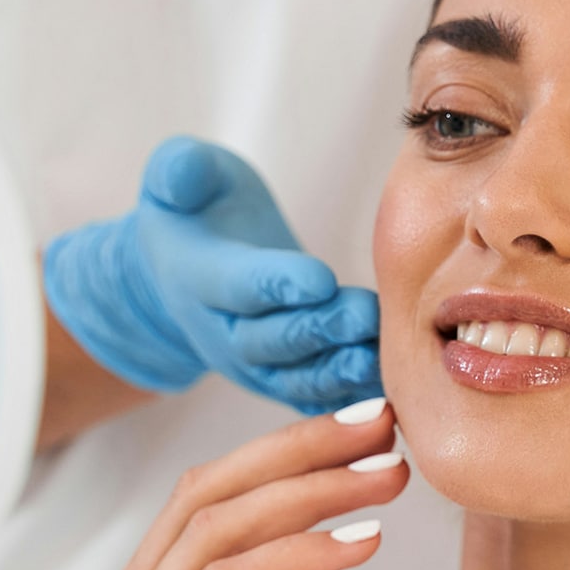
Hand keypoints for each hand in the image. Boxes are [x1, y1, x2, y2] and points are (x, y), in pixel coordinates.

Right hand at [44, 136, 383, 413]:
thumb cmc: (194, 210)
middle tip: (366, 315)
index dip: (278, 284)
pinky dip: (350, 399)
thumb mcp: (177, 175)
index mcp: (199, 278)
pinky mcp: (284, 379)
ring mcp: (255, 364)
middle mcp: (225, 332)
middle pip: (274, 340)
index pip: (240, 285)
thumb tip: (182, 175)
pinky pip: (316, 397)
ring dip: (341, 372)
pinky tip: (392, 391)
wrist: (182, 269)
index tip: (320, 279)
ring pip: (298, 378)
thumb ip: (181, 170)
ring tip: (384, 357)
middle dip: (320, 330)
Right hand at [59, 398, 408, 569]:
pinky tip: (357, 546)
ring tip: (385, 476)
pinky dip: (295, 557)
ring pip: (214, 525)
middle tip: (381, 423)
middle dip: (298, 448)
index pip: (206, 505)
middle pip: (207, 493)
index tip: (364, 439)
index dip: (284, 460)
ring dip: (310, 488)